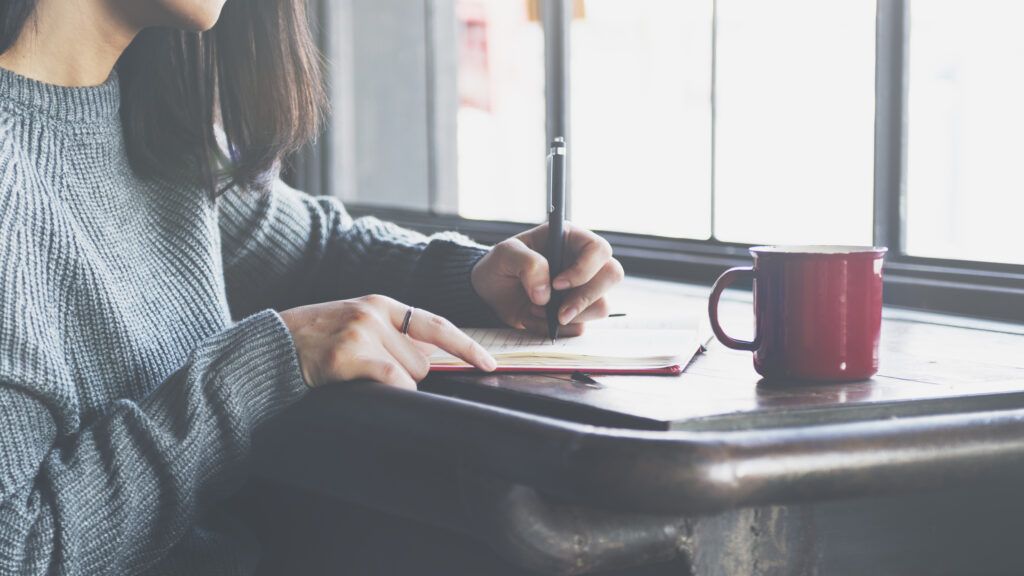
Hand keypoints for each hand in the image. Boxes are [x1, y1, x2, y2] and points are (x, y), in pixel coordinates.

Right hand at [280, 295, 496, 389]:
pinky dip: (392, 392)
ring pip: (409, 375)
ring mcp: (361, 333)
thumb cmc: (315, 342)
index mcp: (381, 305)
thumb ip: (391, 336)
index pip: (436, 325)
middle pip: (423, 361)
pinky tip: (367, 390)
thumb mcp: (355, 325)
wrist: (270, 346)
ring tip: (355, 376)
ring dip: (392, 386)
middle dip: (406, 375)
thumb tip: (429, 362)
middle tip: (368, 372)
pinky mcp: (348, 355)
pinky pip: (393, 381)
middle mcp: (375, 314)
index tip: (489, 364)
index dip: (466, 346)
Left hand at [471, 222, 623, 335]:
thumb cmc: (499, 265)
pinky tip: (534, 319)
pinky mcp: (576, 313)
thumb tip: (547, 294)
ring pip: (601, 306)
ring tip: (535, 311)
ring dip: (569, 316)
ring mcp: (582, 289)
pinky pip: (581, 327)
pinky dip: (557, 329)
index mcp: (571, 239)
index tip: (557, 284)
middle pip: (612, 276)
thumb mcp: (505, 255)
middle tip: (558, 312)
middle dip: (586, 298)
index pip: (599, 249)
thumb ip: (528, 265)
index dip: (585, 269)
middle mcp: (583, 263)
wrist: (488, 293)